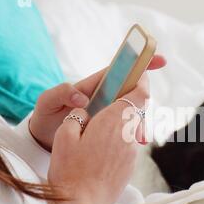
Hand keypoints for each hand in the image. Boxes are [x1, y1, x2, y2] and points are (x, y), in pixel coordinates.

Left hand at [29, 55, 165, 150]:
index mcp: (93, 85)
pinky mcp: (108, 125)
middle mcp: (105, 96)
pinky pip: (126, 124)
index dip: (140, 63)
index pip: (120, 70)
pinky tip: (135, 143)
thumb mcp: (47, 102)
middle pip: (132, 92)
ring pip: (132, 110)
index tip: (160, 60)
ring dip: (140, 121)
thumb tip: (82, 96)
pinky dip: (134, 131)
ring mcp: (108, 111)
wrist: (43, 140)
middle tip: (141, 120)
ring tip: (139, 138)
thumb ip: (61, 93)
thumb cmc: (45, 117)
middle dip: (143, 103)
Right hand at [48, 75, 150, 203]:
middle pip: (138, 109)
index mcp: (114, 121)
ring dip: (123, 121)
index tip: (140, 72)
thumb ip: (79, 116)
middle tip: (110, 100)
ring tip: (101, 127)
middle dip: (128, 100)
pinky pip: (129, 143)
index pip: (140, 93)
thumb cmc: (70, 172)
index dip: (142, 79)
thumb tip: (87, 111)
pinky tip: (102, 147)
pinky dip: (120, 137)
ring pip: (134, 126)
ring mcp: (132, 151)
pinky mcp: (131, 165)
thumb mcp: (64, 136)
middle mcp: (129, 134)